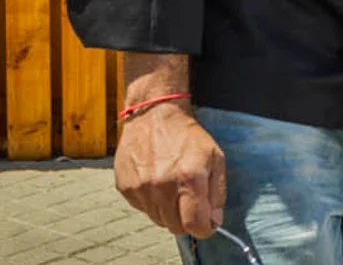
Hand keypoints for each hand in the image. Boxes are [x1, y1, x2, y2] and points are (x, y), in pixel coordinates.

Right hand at [114, 100, 226, 238]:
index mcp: (189, 178)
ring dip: (168, 209)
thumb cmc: (187, 135)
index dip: (203, 228)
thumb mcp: (215, 157)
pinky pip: (142, 208)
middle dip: (185, 218)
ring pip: (158, 219)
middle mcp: (162, 185)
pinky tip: (156, 180)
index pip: (194, 224)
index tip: (205, 223)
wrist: (154, 114)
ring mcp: (141, 187)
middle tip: (188, 199)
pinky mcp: (125, 187)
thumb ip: (217, 193)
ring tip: (171, 185)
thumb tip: (214, 221)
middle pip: (175, 227)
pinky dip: (151, 201)